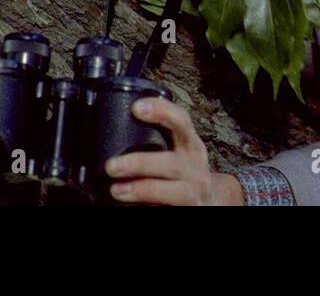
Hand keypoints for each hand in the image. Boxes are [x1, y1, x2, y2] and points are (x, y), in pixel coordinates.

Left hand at [104, 97, 243, 204]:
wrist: (209, 203)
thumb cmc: (183, 175)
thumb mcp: (177, 153)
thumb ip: (154, 142)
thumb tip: (110, 136)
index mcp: (191, 146)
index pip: (181, 121)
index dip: (162, 111)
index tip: (136, 108)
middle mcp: (196, 169)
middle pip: (172, 163)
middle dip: (141, 163)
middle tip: (111, 166)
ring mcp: (196, 194)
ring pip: (174, 192)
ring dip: (143, 190)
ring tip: (116, 190)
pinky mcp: (191, 210)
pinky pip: (170, 209)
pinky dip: (150, 207)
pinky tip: (130, 208)